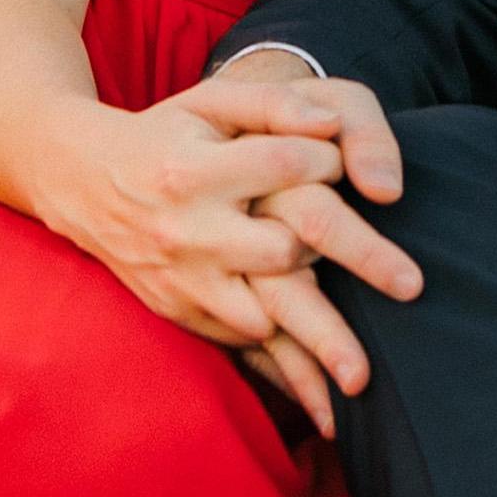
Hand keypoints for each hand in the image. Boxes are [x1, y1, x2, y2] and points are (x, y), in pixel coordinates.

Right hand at [30, 67, 421, 428]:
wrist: (85, 182)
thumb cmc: (168, 134)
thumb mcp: (212, 102)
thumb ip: (276, 104)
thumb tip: (336, 130)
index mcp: (194, 170)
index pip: (284, 165)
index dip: (329, 163)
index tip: (347, 166)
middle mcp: (185, 230)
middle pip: (283, 250)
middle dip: (350, 258)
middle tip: (410, 284)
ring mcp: (180, 279)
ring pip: (263, 316)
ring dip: (317, 331)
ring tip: (367, 369)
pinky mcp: (180, 311)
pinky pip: (239, 347)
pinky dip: (282, 369)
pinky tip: (323, 394)